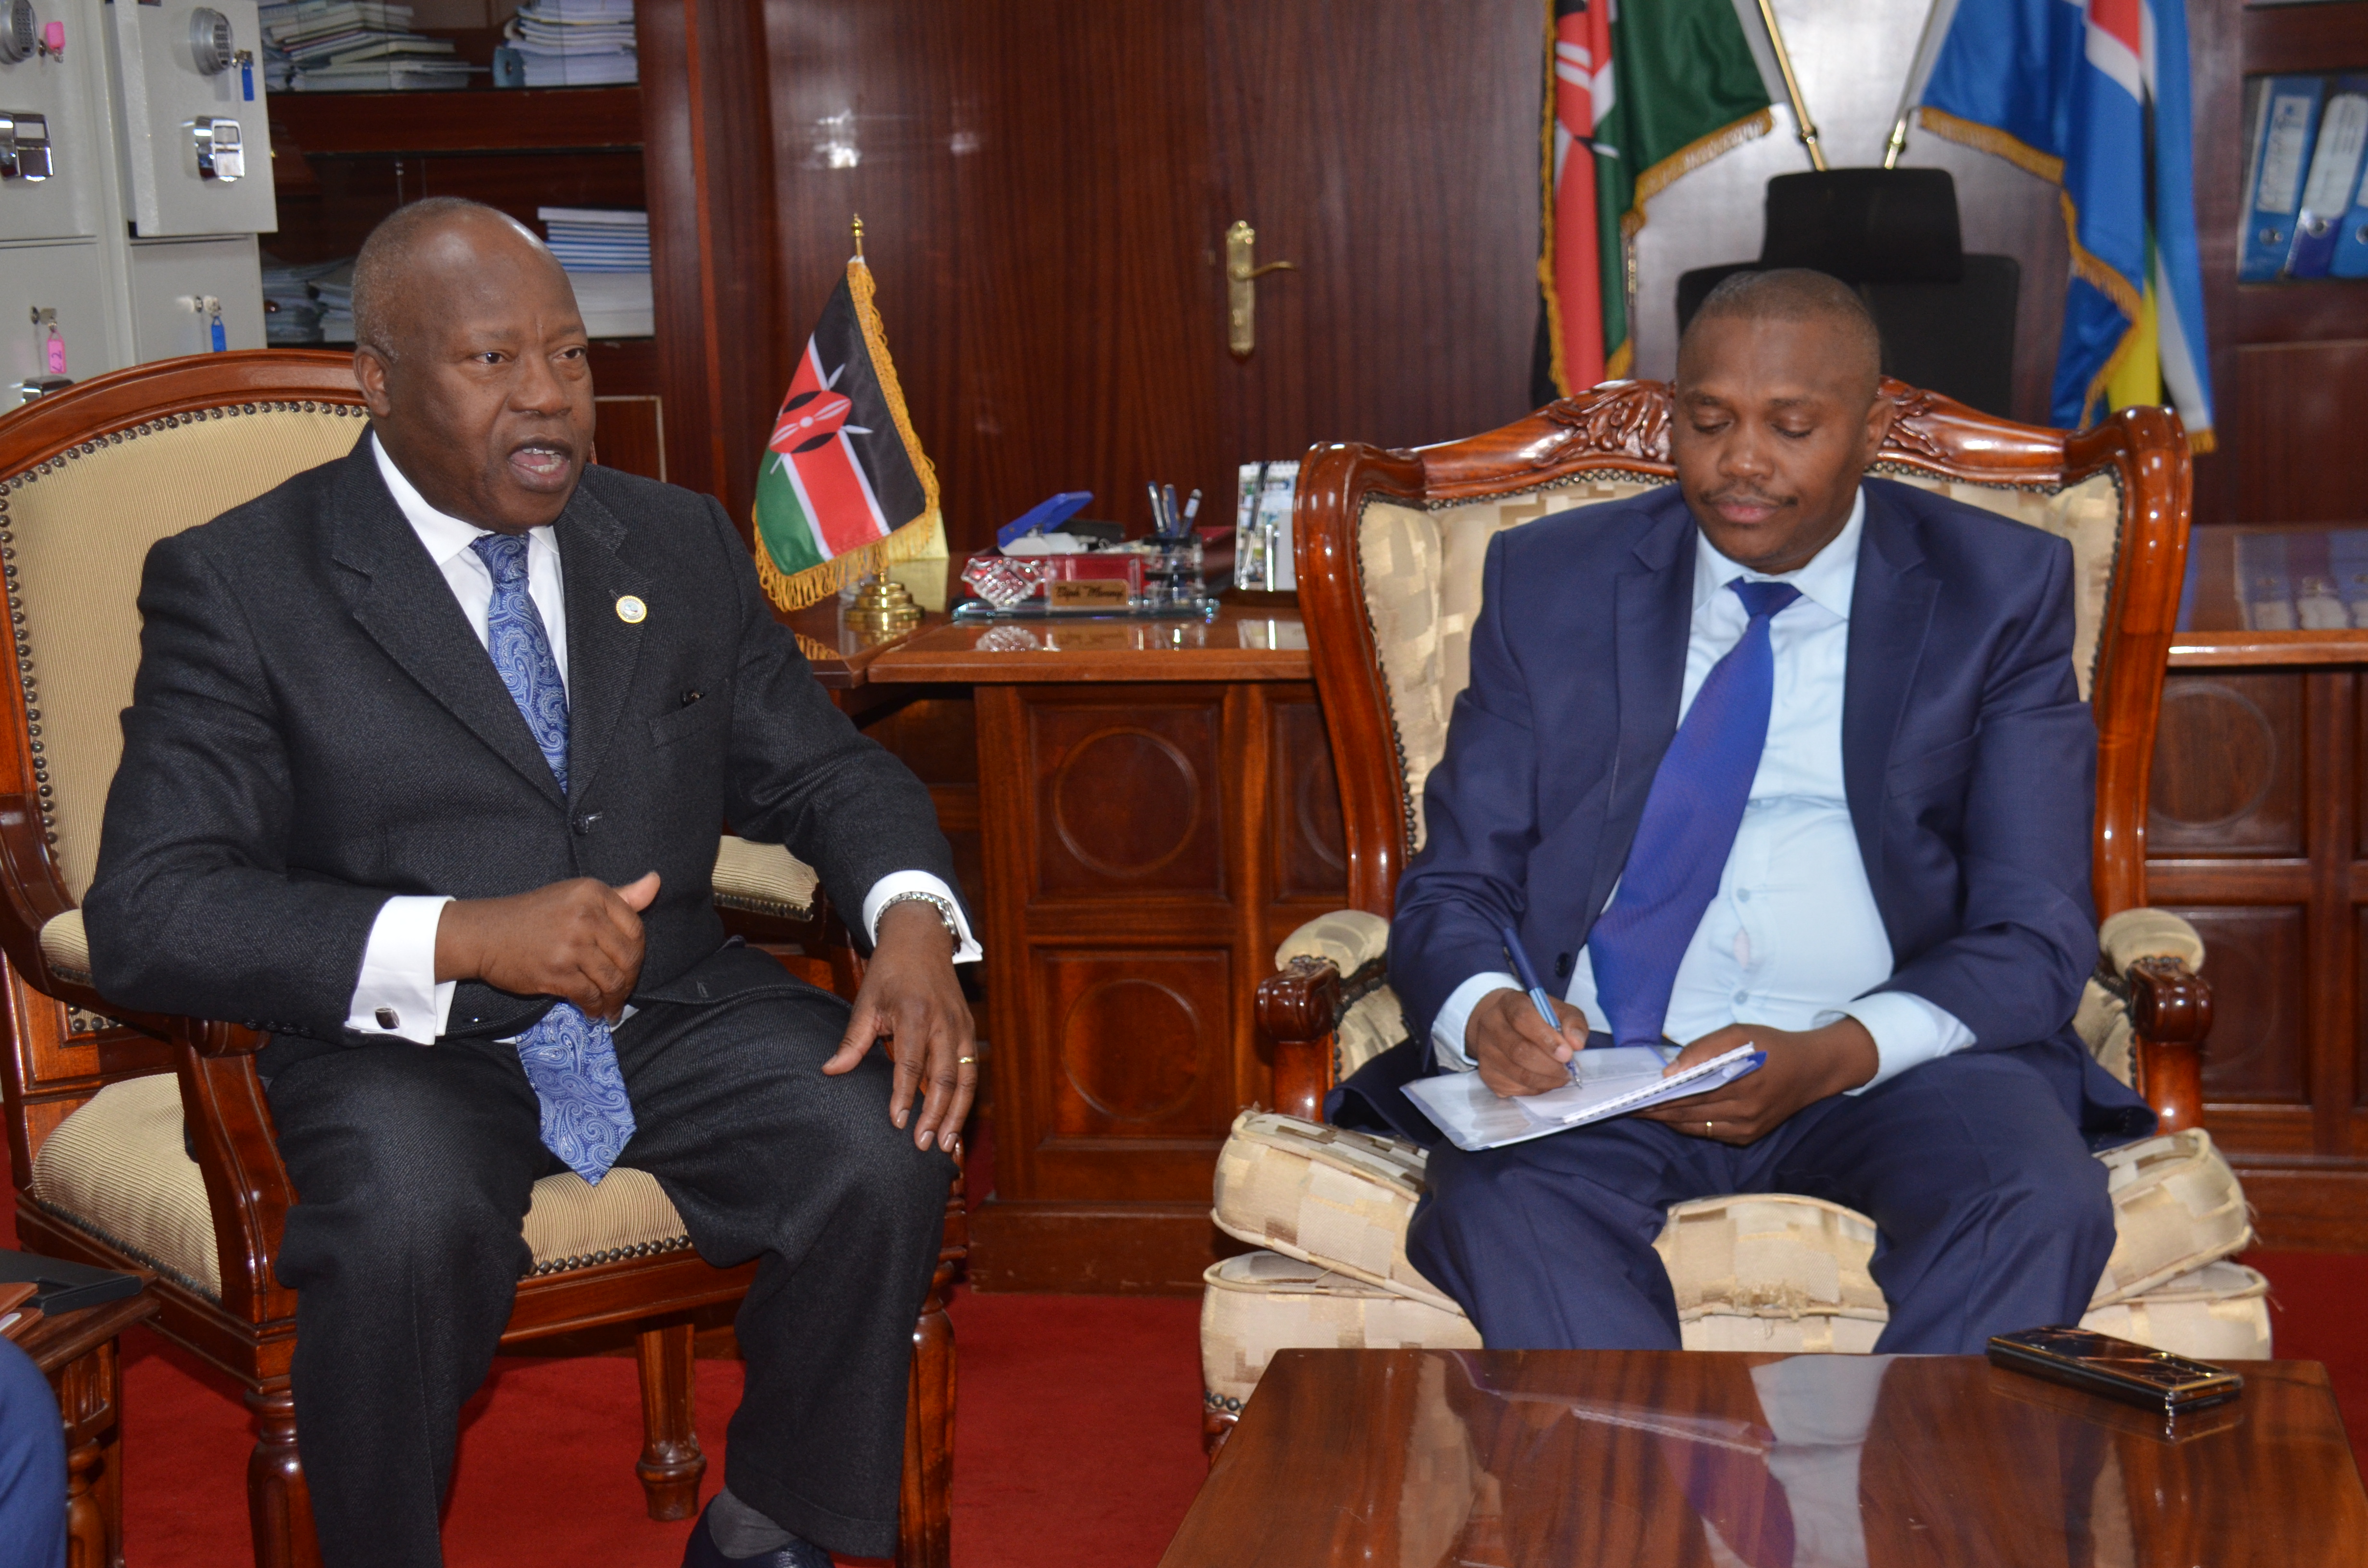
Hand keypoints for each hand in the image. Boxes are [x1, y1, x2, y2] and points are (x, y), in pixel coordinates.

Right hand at [434, 871, 659, 1023]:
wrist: (485, 934)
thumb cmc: (532, 915)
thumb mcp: (576, 895)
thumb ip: (620, 895)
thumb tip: (656, 881)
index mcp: (593, 893)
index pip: (636, 928)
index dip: (638, 953)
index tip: (631, 966)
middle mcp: (585, 915)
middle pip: (628, 957)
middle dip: (629, 981)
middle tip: (621, 992)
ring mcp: (571, 944)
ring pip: (612, 980)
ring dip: (614, 1000)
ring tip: (610, 1007)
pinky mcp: (556, 971)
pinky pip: (590, 995)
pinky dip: (595, 1007)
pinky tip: (593, 1010)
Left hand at [824, 900, 977, 1152]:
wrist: (921, 940)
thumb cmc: (889, 972)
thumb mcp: (866, 1001)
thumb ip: (853, 1040)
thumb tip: (831, 1071)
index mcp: (914, 1013)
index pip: (910, 1063)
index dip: (904, 1095)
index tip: (897, 1123)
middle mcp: (943, 1022)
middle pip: (944, 1077)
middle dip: (935, 1115)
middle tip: (923, 1145)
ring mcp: (961, 1026)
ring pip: (964, 1079)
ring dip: (956, 1114)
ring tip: (946, 1144)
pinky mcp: (969, 1030)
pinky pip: (971, 1071)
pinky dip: (965, 1098)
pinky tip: (956, 1120)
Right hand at [1468, 988, 1590, 1096]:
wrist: (1501, 1025)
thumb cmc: (1534, 1017)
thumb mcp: (1557, 1010)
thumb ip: (1572, 1021)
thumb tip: (1576, 1043)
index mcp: (1509, 1003)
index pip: (1522, 1018)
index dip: (1546, 1037)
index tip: (1567, 1053)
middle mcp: (1491, 1025)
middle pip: (1519, 1050)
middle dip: (1549, 1064)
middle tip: (1568, 1070)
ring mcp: (1486, 1051)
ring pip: (1518, 1073)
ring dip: (1546, 1079)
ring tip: (1562, 1076)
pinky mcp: (1488, 1074)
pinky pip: (1515, 1087)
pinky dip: (1537, 1088)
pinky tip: (1545, 1080)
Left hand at [1636, 1018, 1878, 1143]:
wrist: (1813, 1070)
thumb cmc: (1772, 1046)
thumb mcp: (1739, 1034)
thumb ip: (1704, 1049)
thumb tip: (1670, 1071)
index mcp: (1740, 1083)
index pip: (1687, 1093)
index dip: (1657, 1097)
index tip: (1632, 1095)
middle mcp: (1743, 1112)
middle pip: (1687, 1113)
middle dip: (1656, 1110)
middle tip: (1628, 1105)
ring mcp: (1746, 1129)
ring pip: (1696, 1127)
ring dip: (1668, 1120)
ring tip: (1643, 1111)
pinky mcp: (1749, 1137)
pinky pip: (1710, 1133)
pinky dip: (1688, 1125)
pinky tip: (1671, 1116)